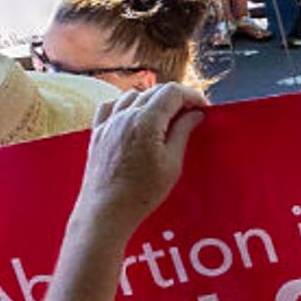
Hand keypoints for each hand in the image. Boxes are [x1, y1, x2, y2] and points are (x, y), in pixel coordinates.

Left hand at [76, 78, 203, 233]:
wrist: (107, 210)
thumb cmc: (142, 193)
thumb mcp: (172, 164)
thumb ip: (183, 132)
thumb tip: (195, 114)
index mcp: (146, 121)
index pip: (172, 92)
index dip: (192, 96)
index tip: (203, 108)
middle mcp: (125, 115)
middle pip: (154, 91)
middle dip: (176, 98)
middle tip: (190, 113)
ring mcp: (108, 122)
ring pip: (133, 96)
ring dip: (152, 100)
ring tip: (165, 117)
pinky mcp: (98, 132)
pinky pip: (112, 106)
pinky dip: (126, 104)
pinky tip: (134, 115)